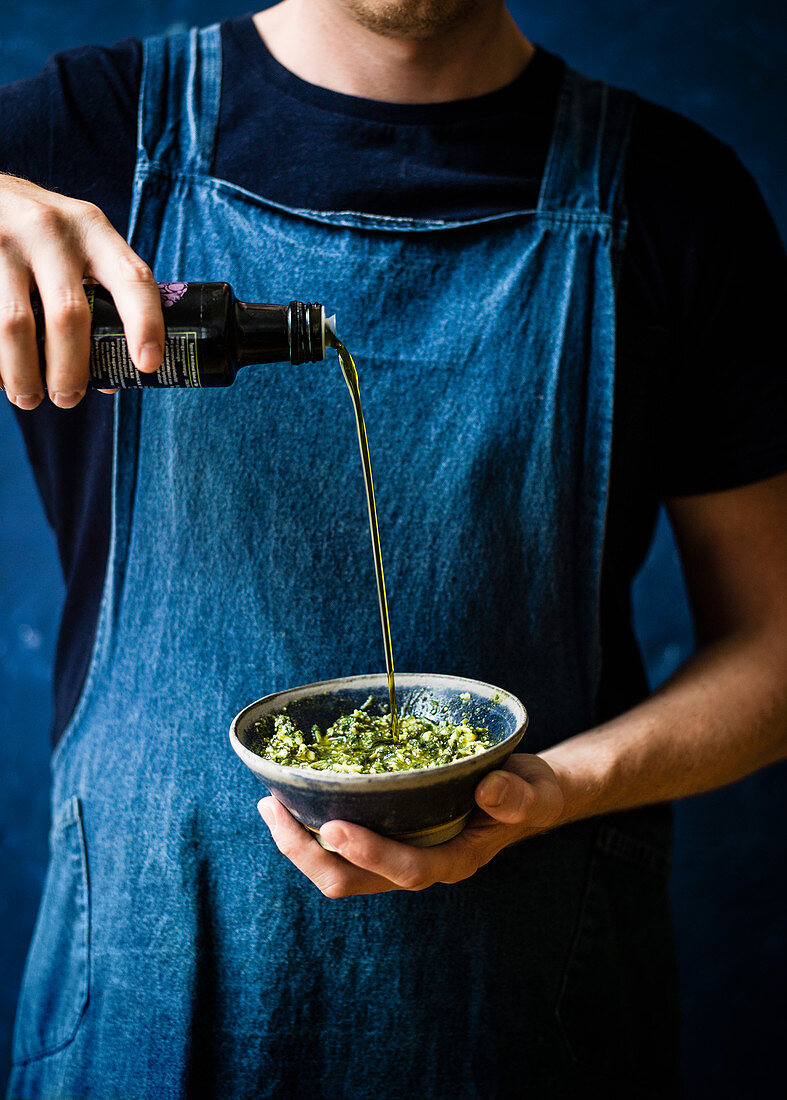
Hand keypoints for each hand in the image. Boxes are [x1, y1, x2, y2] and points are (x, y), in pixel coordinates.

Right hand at [0, 174, 164, 408]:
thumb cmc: (44, 235)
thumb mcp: (79, 246)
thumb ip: (101, 299)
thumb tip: (111, 380)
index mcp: (93, 230)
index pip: (132, 278)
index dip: (145, 324)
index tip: (147, 366)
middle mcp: (51, 229)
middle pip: (69, 315)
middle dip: (70, 370)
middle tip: (68, 399)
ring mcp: (5, 241)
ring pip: (16, 325)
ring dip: (24, 373)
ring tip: (28, 398)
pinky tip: (0, 375)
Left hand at [258, 754, 565, 897]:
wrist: (525, 796)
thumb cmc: (528, 793)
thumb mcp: (533, 792)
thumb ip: (515, 796)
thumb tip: (488, 788)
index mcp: (453, 860)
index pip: (406, 870)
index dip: (368, 853)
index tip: (334, 826)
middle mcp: (420, 865)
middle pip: (353, 881)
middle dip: (307, 852)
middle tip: (274, 810)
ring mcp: (399, 856)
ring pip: (337, 871)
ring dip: (299, 844)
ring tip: (270, 805)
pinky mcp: (388, 840)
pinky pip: (340, 849)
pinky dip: (310, 829)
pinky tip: (293, 801)